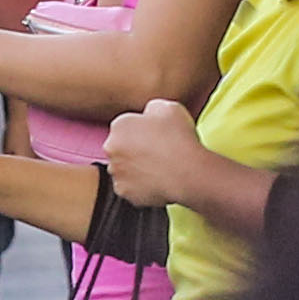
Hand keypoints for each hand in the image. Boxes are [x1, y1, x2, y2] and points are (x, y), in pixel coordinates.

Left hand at [97, 97, 208, 212]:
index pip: (126, 126)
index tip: (156, 135)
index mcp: (119, 126)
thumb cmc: (178, 138)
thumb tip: (149, 114)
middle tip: (158, 151)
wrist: (187, 171)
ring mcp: (117, 173)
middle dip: (135, 149)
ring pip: (125, 168)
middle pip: (122, 147)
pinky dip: (141, 185)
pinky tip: (158, 180)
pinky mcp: (125, 193)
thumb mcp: (167, 107)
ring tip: (159, 167)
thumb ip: (151, 108)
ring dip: (136, 167)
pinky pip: (132, 188)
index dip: (143, 130)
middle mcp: (111, 149)